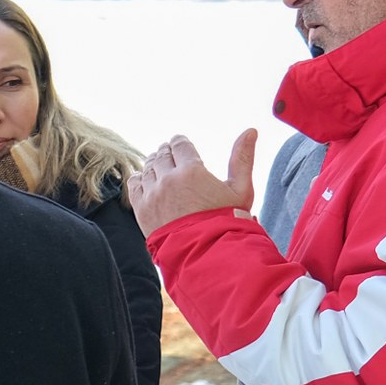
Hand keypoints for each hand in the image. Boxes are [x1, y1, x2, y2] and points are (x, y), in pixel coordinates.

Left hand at [127, 129, 258, 234]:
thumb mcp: (241, 190)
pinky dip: (139, 179)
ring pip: (148, 168)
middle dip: (167, 152)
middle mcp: (168, 179)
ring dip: (153, 164)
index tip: (180, 144)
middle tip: (169, 154)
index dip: (180, 143)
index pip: (179, 145)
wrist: (207, 253)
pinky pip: (134, 185)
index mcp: (192, 170)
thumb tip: (250, 130)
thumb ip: (242, 158)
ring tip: (159, 166)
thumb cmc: (227, 222)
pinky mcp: (142, 210)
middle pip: (162, 155)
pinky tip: (145, 180)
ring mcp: (153, 195)